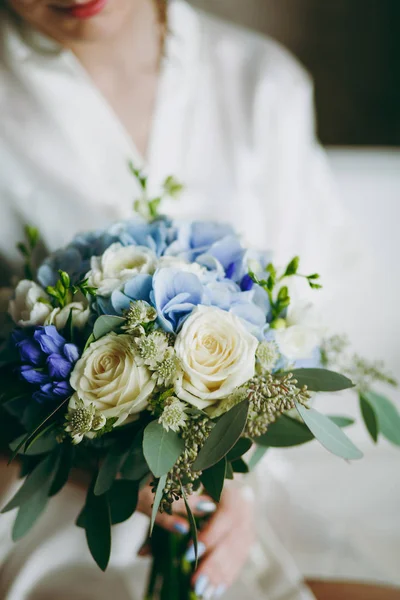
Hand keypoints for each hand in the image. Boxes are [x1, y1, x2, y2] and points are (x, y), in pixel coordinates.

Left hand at [137, 483, 254, 598]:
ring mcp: (249, 517)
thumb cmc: (189, 484)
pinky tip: (215, 589)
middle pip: (235, 535)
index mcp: (228, 483)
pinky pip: (242, 556)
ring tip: (203, 591)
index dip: (210, 535)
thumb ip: (163, 521)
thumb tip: (141, 553)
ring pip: (240, 549)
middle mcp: (244, 498)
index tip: (189, 554)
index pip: (226, 511)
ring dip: (222, 572)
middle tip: (195, 583)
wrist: (213, 476)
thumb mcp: (176, 495)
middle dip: (215, 562)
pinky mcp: (248, 533)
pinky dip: (228, 573)